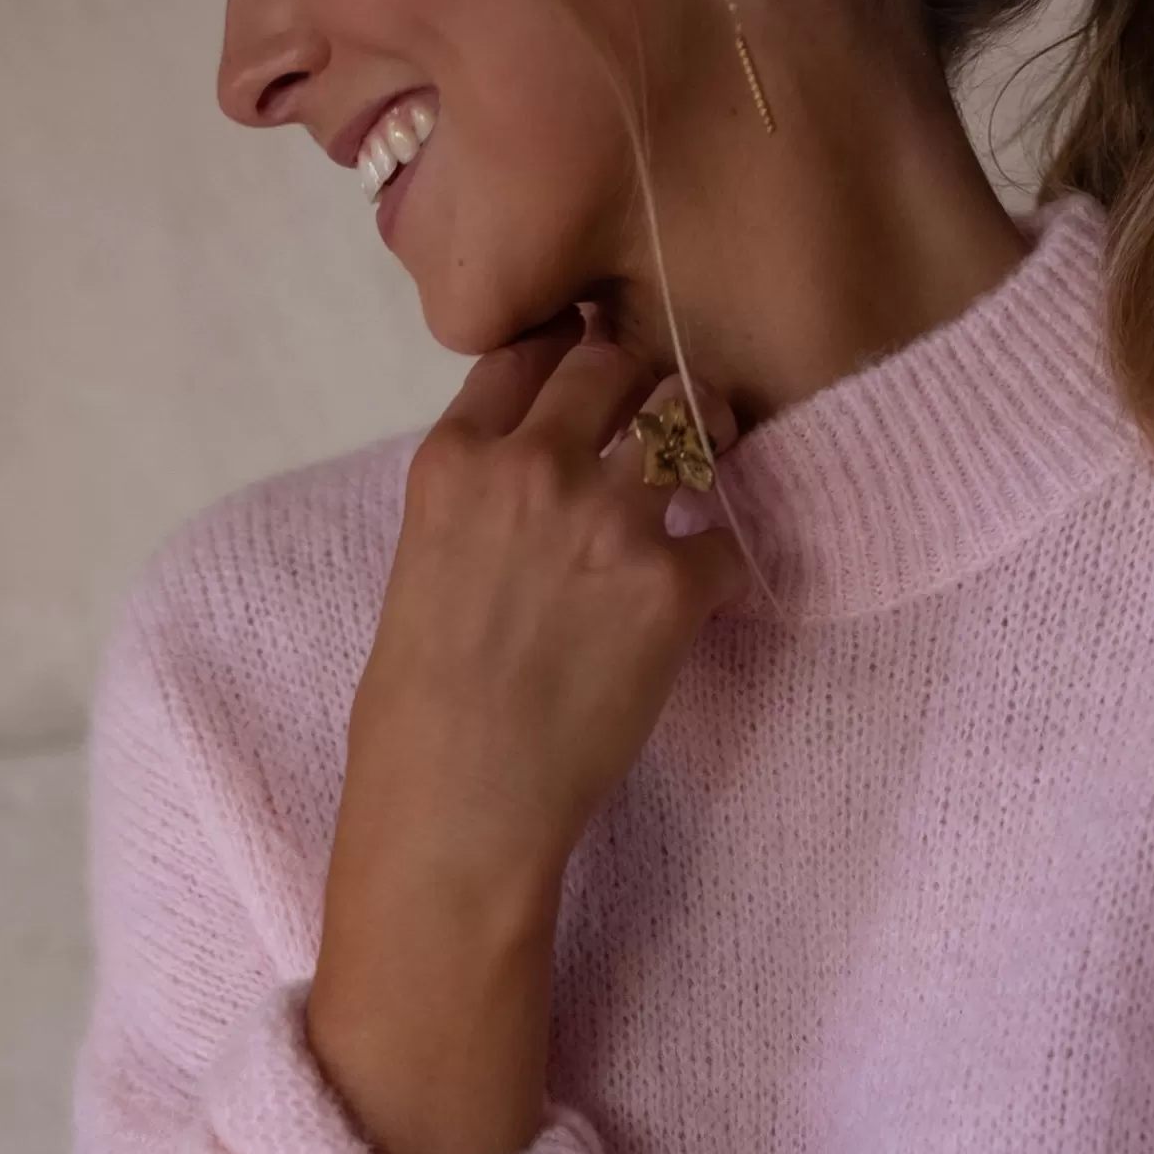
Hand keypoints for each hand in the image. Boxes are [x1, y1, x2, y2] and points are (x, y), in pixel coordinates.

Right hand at [327, 312, 748, 918]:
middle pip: (615, 365)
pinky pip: (732, 539)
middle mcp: (531, 469)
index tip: (593, 362)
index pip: (527, 350)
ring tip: (715, 464)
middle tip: (667, 415)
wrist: (459, 803)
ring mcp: (607, 521)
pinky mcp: (671, 585)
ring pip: (690, 424)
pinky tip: (715, 584)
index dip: (568, 349)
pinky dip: (731, 560)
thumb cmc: (422, 711)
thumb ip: (475, 499)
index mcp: (454, 460)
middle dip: (645, 382)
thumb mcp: (420, 567)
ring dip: (708, 438)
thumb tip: (530, 474)